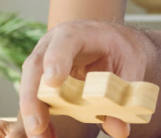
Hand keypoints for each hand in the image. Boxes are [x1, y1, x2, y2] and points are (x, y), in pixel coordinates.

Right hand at [16, 19, 155, 137]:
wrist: (113, 42)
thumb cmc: (120, 49)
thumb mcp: (132, 67)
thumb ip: (126, 95)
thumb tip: (118, 129)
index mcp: (80, 33)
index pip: (66, 40)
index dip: (57, 58)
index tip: (54, 81)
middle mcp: (54, 43)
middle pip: (36, 66)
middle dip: (33, 97)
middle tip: (38, 126)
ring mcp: (43, 60)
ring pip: (29, 84)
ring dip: (32, 113)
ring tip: (41, 137)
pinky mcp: (41, 77)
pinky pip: (34, 96)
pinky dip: (38, 117)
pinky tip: (46, 134)